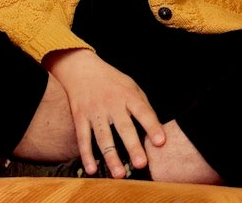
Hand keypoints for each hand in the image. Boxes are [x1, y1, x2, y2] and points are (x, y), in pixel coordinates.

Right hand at [43, 49, 165, 177]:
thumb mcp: (131, 86)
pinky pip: (83, 138)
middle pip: (123, 127)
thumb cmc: (111, 81)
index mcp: (128, 95)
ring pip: (103, 136)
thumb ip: (142, 106)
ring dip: (111, 156)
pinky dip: (86, 155)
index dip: (152, 126)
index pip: (143, 111)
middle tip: (141, 164)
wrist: (81, 68)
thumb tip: (155, 130)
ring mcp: (94, 111)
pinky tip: (91, 170)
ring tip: (119, 174)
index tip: (161, 141)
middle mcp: (111, 104)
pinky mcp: (80, 117)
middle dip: (132, 146)